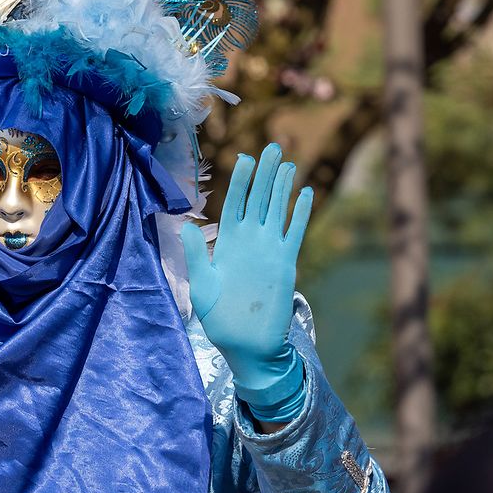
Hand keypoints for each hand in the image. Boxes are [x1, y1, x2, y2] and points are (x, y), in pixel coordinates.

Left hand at [181, 143, 311, 408]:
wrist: (247, 346)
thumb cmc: (220, 320)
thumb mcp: (202, 286)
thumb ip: (197, 255)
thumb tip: (187, 225)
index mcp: (227, 244)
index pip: (234, 204)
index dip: (239, 181)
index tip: (244, 158)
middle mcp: (249, 242)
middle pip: (258, 199)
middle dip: (264, 174)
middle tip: (273, 146)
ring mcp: (269, 251)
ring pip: (277, 210)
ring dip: (283, 187)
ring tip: (288, 163)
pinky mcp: (286, 263)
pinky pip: (295, 232)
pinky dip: (301, 213)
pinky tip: (306, 193)